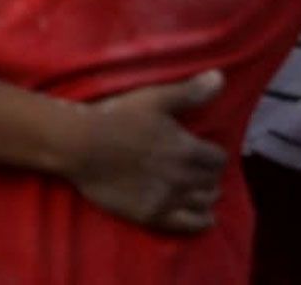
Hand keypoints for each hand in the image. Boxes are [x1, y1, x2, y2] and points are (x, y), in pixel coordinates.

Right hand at [66, 70, 224, 233]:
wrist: (80, 145)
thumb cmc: (115, 117)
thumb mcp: (153, 99)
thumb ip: (189, 92)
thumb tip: (220, 77)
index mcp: (187, 148)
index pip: (218, 158)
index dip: (213, 155)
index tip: (204, 153)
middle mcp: (183, 176)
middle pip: (213, 181)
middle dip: (209, 176)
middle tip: (199, 171)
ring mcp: (169, 198)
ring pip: (205, 202)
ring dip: (206, 196)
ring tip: (199, 191)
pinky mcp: (153, 215)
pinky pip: (190, 224)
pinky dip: (202, 221)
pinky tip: (202, 216)